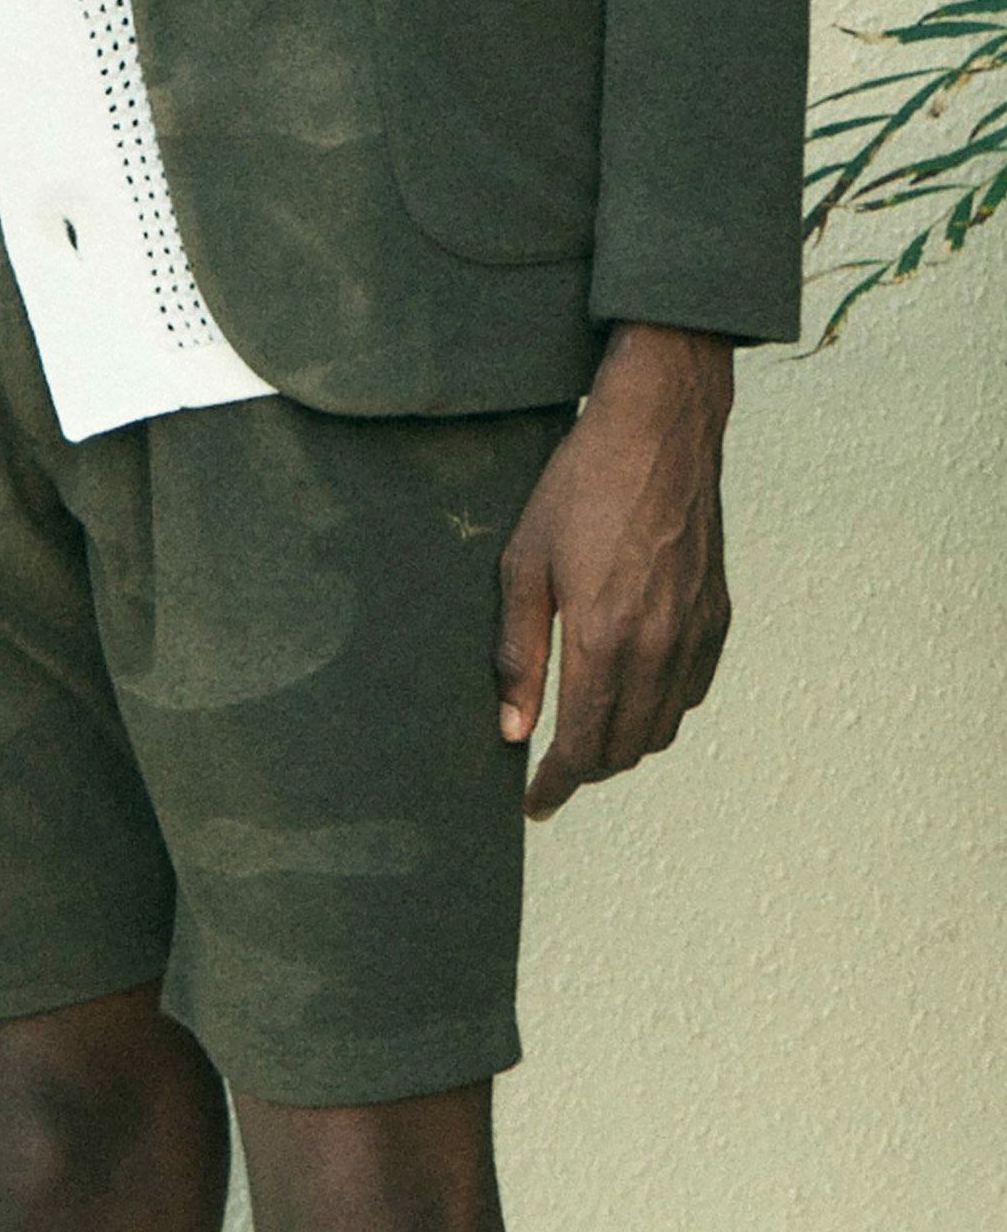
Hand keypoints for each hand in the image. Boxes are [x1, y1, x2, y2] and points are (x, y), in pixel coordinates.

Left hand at [494, 322, 735, 820]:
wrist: (659, 428)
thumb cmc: (580, 487)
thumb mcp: (523, 564)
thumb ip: (518, 654)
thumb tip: (513, 728)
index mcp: (604, 637)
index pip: (582, 744)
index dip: (555, 784)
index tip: (533, 802)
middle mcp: (658, 645)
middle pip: (626, 747)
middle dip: (586, 770)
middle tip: (551, 771)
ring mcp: (695, 631)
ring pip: (663, 728)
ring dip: (625, 746)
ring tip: (588, 739)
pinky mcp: (717, 613)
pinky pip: (692, 691)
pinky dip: (662, 711)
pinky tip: (632, 696)